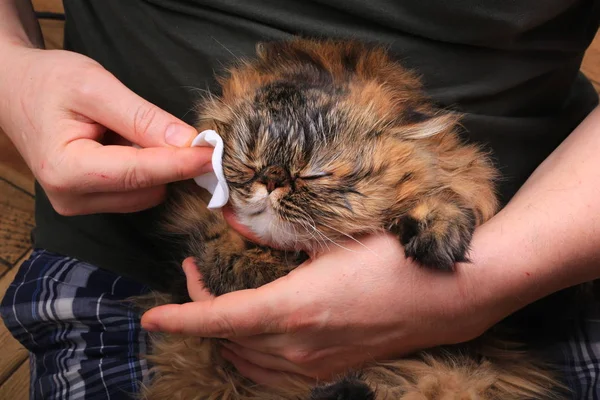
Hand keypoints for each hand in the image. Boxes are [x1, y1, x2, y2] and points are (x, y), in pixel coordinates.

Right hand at [0, 42, 212, 214]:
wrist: (15, 90)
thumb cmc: (49, 82)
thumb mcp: (95, 86)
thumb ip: (141, 117)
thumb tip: (186, 141)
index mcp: (67, 170)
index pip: (140, 173)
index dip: (181, 164)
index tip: (214, 155)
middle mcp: (72, 198)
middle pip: (146, 187)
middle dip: (168, 161)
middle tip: (172, 129)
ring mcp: (81, 204)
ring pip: (146, 193)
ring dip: (154, 164)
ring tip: (126, 131)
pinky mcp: (90, 203)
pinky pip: (136, 192)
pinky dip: (144, 170)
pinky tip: (123, 145)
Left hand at [142, 232, 500, 385]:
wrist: (447, 298)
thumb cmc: (392, 259)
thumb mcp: (333, 236)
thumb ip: (277, 232)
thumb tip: (234, 215)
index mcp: (294, 309)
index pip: (218, 320)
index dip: (180, 319)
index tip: (151, 318)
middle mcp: (297, 346)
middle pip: (227, 338)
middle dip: (200, 311)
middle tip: (198, 275)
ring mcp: (313, 364)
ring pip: (246, 360)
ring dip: (224, 333)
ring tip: (219, 300)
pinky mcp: (329, 370)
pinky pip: (272, 372)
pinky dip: (249, 353)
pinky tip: (251, 333)